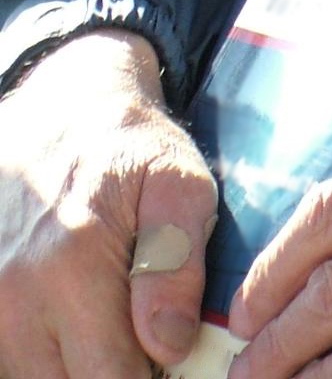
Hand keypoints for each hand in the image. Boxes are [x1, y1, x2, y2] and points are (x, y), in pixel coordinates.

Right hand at [0, 28, 218, 377]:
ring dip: (73, 363)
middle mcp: (14, 295)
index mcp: (72, 265)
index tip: (168, 354)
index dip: (150, 375)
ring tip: (104, 316)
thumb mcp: (180, 181)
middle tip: (139, 335)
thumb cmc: (130, 149)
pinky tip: (72, 319)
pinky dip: (44, 349)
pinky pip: (13, 358)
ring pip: (36, 378)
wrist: (60, 113)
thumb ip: (177, 264)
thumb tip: (168, 344)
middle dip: (111, 371)